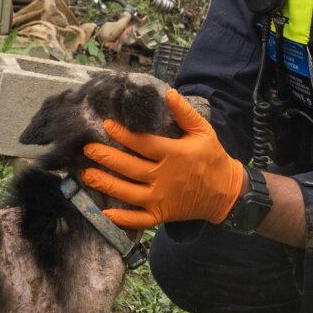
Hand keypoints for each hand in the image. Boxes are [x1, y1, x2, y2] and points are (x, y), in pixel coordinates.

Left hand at [81, 89, 245, 230]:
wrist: (226, 193)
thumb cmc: (212, 158)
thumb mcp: (203, 131)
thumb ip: (184, 113)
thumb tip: (168, 93)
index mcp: (174, 155)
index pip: (143, 144)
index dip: (124, 135)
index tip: (106, 125)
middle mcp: (164, 177)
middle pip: (130, 168)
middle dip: (106, 158)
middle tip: (87, 150)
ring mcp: (161, 199)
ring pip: (128, 193)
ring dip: (106, 184)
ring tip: (86, 175)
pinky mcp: (162, 215)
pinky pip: (139, 220)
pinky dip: (123, 219)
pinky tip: (105, 213)